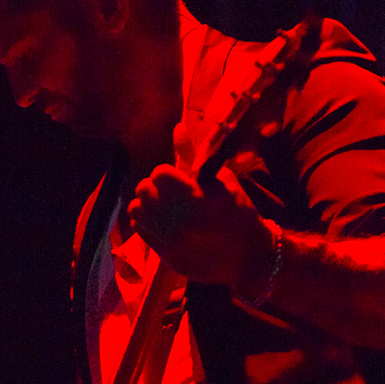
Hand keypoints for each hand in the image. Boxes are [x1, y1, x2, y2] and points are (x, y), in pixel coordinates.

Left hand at [126, 122, 275, 293]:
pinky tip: (161, 221)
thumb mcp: (222, 180)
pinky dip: (146, 221)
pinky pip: (139, 229)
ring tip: (162, 206)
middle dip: (153, 187)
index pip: (159, 173)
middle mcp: (178, 221)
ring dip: (146, 204)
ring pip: (136, 210)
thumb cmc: (239, 213)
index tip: (177, 179)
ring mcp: (169, 240)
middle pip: (144, 190)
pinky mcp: (163, 254)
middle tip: (168, 191)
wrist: (248, 256)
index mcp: (195, 199)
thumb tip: (177, 128)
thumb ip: (194, 155)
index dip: (167, 173)